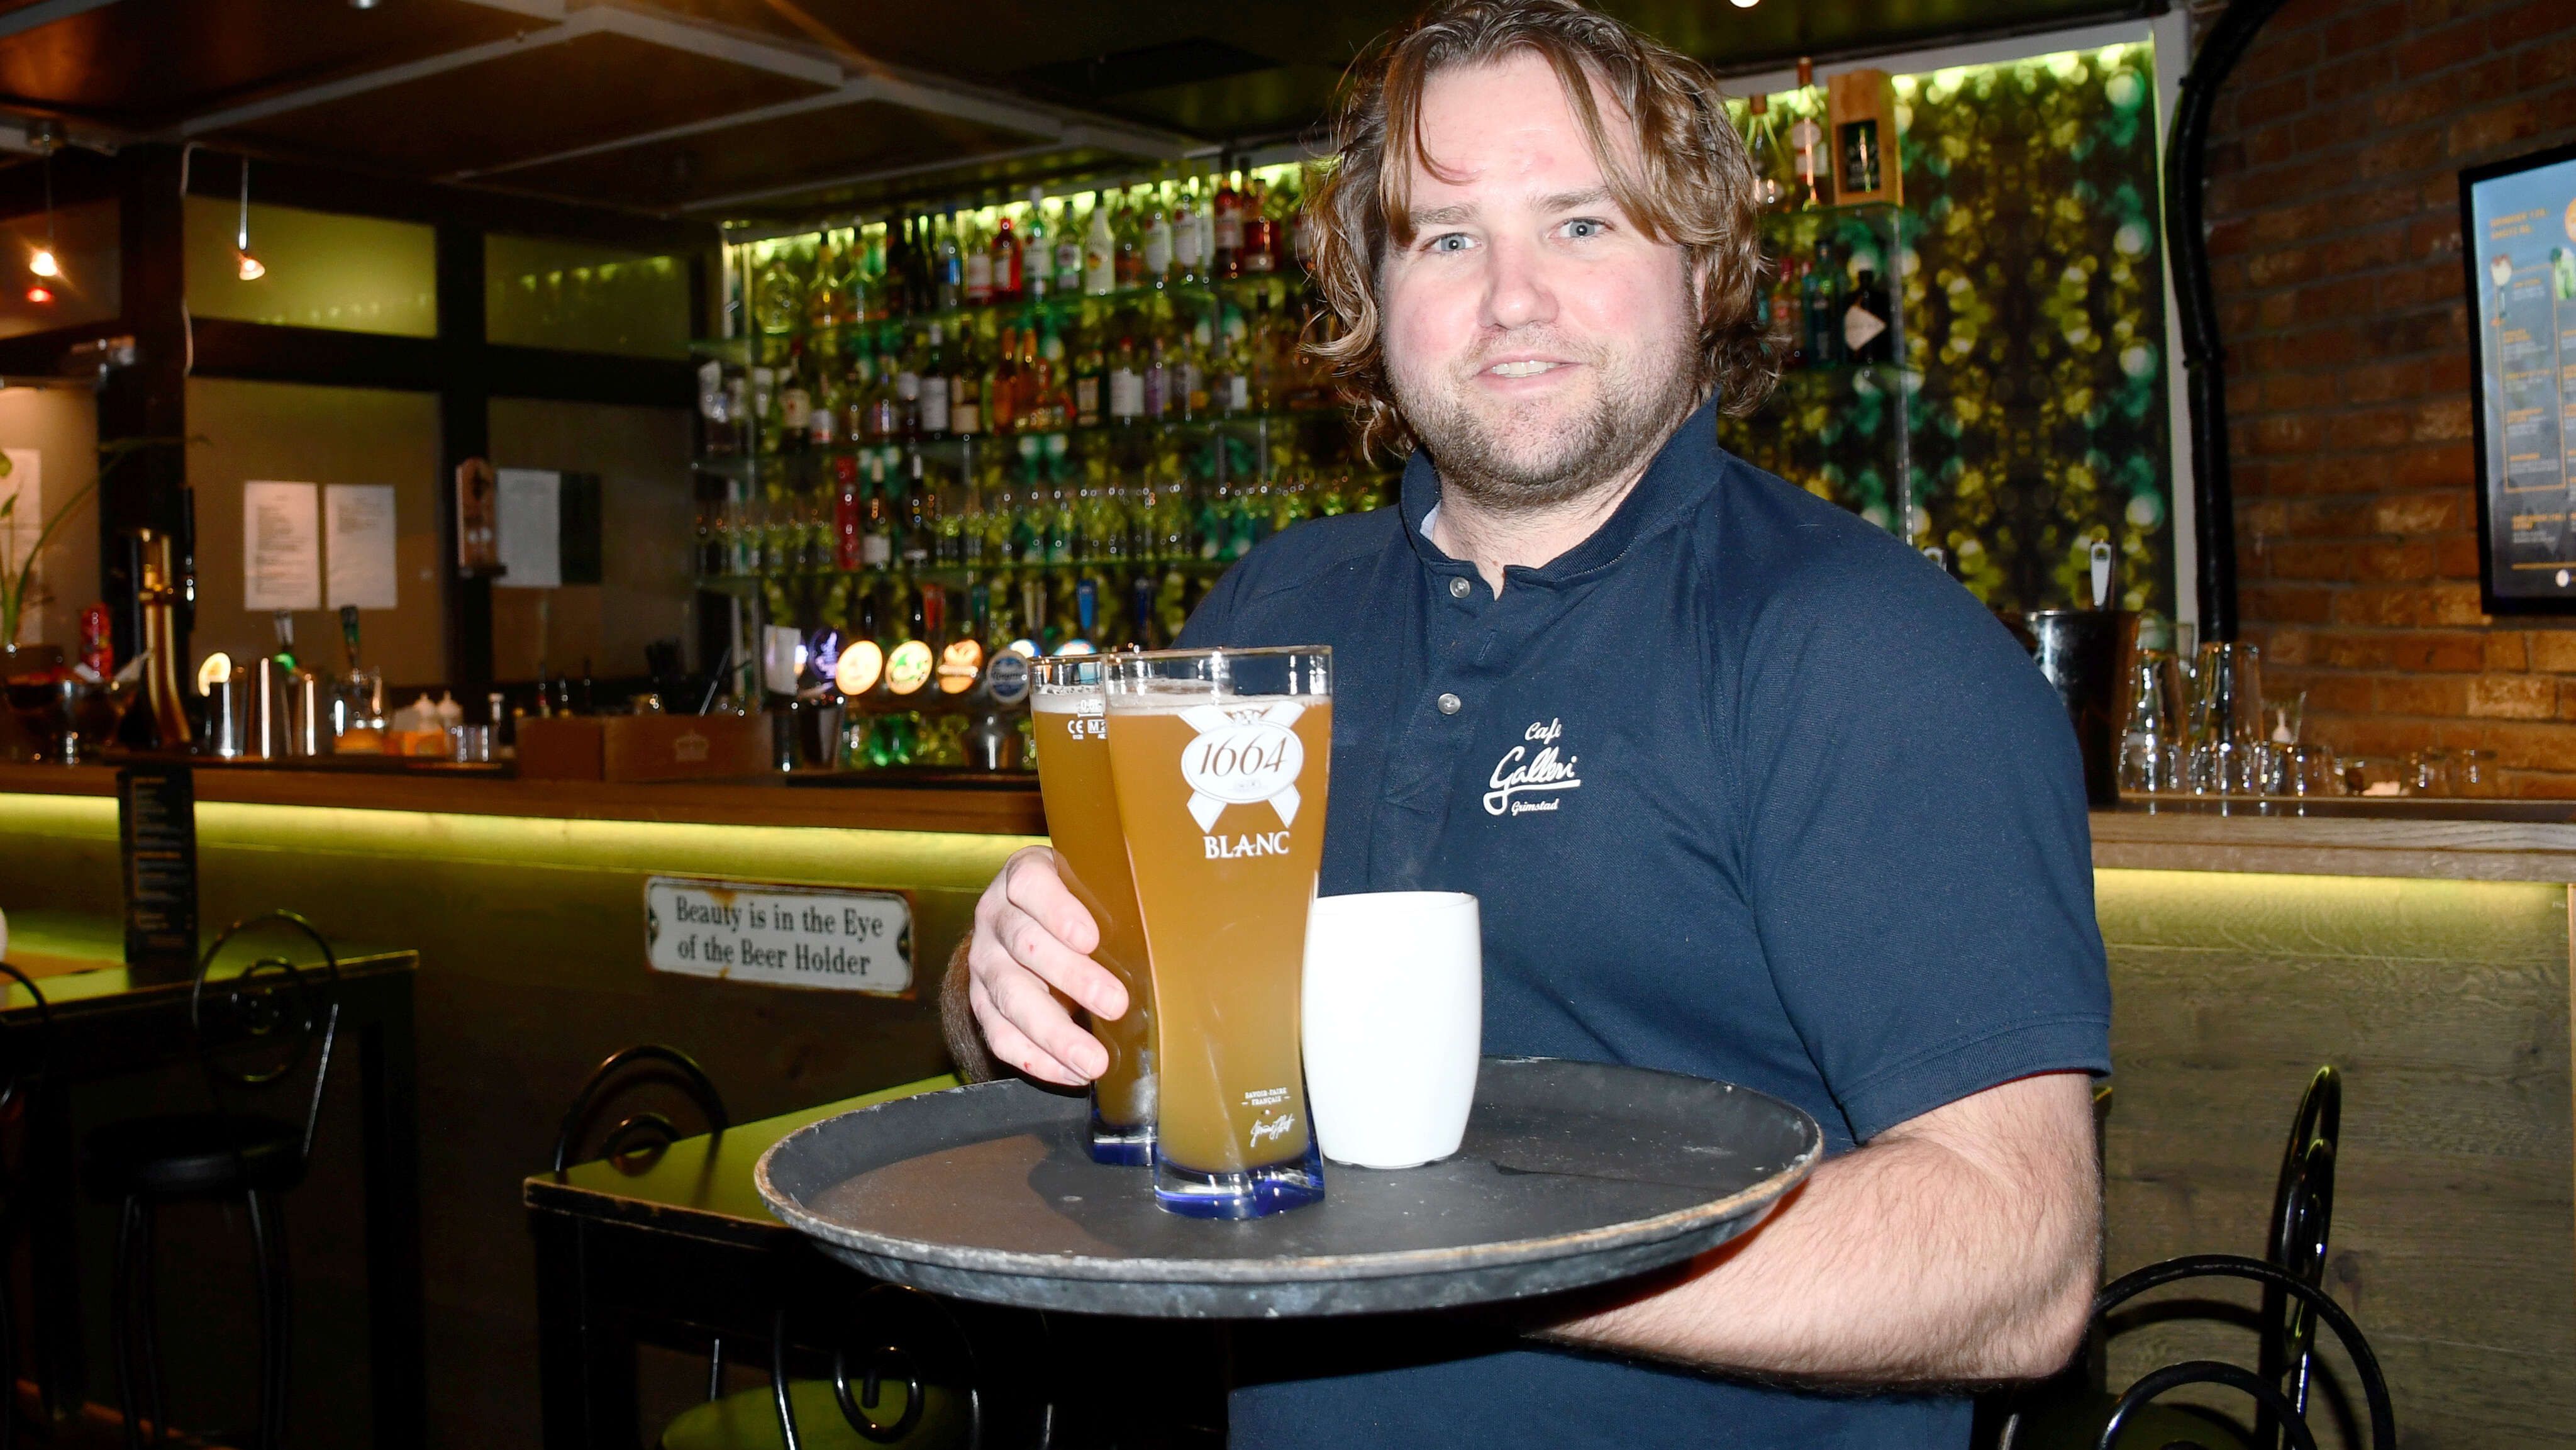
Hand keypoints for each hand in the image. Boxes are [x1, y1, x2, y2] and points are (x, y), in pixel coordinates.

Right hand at [966, 846, 1130, 1086]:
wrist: (1023, 920)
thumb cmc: (1075, 902)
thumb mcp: (1090, 884)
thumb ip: (1115, 900)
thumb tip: (1175, 933)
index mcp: (1022, 877)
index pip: (1029, 884)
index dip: (1057, 910)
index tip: (1091, 938)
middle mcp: (995, 917)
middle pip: (1024, 944)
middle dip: (1071, 977)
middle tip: (1115, 1004)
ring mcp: (985, 962)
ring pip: (1010, 996)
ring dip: (1054, 1032)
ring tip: (1094, 1061)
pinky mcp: (981, 1002)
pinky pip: (1000, 1035)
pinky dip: (1036, 1059)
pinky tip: (1072, 1074)